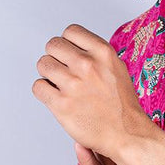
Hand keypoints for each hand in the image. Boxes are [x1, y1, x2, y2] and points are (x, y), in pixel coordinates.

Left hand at [32, 24, 152, 156]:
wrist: (126, 133)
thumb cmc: (121, 104)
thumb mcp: (116, 68)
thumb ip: (95, 54)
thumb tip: (72, 46)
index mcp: (102, 53)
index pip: (70, 31)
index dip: (68, 43)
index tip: (70, 54)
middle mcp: (87, 65)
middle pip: (52, 45)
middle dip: (56, 57)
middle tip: (63, 71)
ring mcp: (73, 85)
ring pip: (43, 64)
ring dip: (48, 74)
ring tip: (60, 85)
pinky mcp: (61, 105)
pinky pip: (38, 87)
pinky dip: (44, 92)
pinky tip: (56, 97)